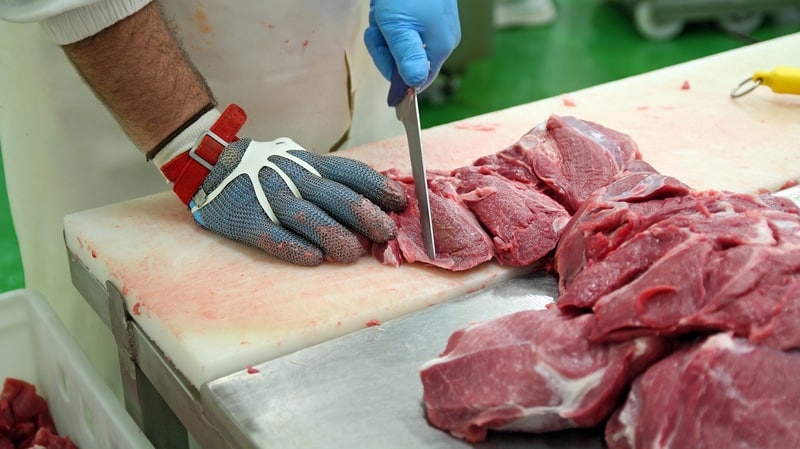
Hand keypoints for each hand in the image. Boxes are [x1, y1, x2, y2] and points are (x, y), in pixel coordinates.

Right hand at [189, 137, 407, 265]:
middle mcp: (293, 178)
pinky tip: (313, 259)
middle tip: (385, 233)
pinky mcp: (247, 220)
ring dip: (334, 234)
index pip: (350, 173)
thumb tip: (379, 204)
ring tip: (354, 253)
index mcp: (311, 165)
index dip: (377, 187)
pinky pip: (272, 235)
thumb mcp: (303, 165)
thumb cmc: (269, 170)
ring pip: (306, 216)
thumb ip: (334, 182)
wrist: (211, 164)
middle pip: (334, 195)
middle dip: (364, 214)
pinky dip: (293, 248)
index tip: (400, 202)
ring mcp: (269, 198)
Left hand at [364, 0, 460, 90]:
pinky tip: (383, 6)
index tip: (381, 59)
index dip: (397, 77)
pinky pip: (399, 25)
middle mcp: (440, 38)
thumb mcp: (399, 26)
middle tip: (377, 29)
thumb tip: (414, 85)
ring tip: (380, 12)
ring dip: (382, 30)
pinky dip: (386, 18)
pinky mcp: (422, 11)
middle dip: (385, 47)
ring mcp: (431, 24)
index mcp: (440, 46)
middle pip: (405, 60)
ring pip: (398, 42)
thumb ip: (406, 57)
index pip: (419, 79)